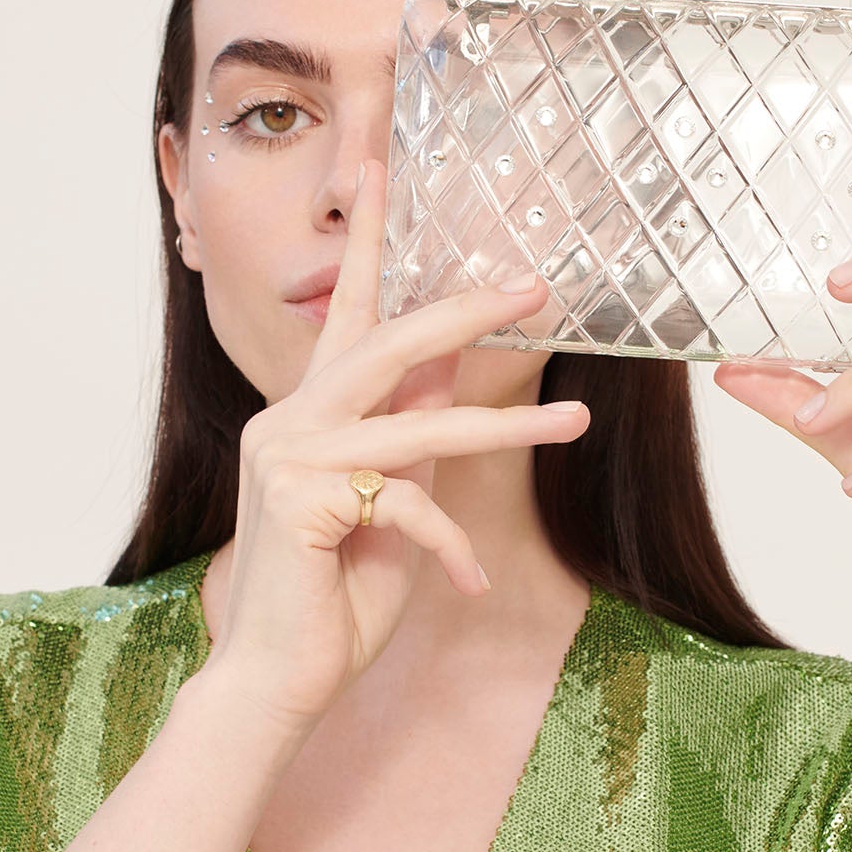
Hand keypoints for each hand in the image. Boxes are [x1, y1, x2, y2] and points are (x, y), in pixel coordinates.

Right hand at [206, 157, 585, 732]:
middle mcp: (288, 421)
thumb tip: (447, 374)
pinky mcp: (301, 499)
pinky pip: (409, 504)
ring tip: (577, 418)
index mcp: (305, 415)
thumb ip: (409, 442)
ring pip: (418, 424)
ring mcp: (287, 455)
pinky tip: (472, 588)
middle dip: (466, 310)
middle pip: (387, 342)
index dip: (366, 243)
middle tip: (536, 285)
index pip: (342, 313)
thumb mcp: (392, 509)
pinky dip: (453, 549)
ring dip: (509, 427)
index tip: (381, 168)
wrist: (275, 683)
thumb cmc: (331, 605)